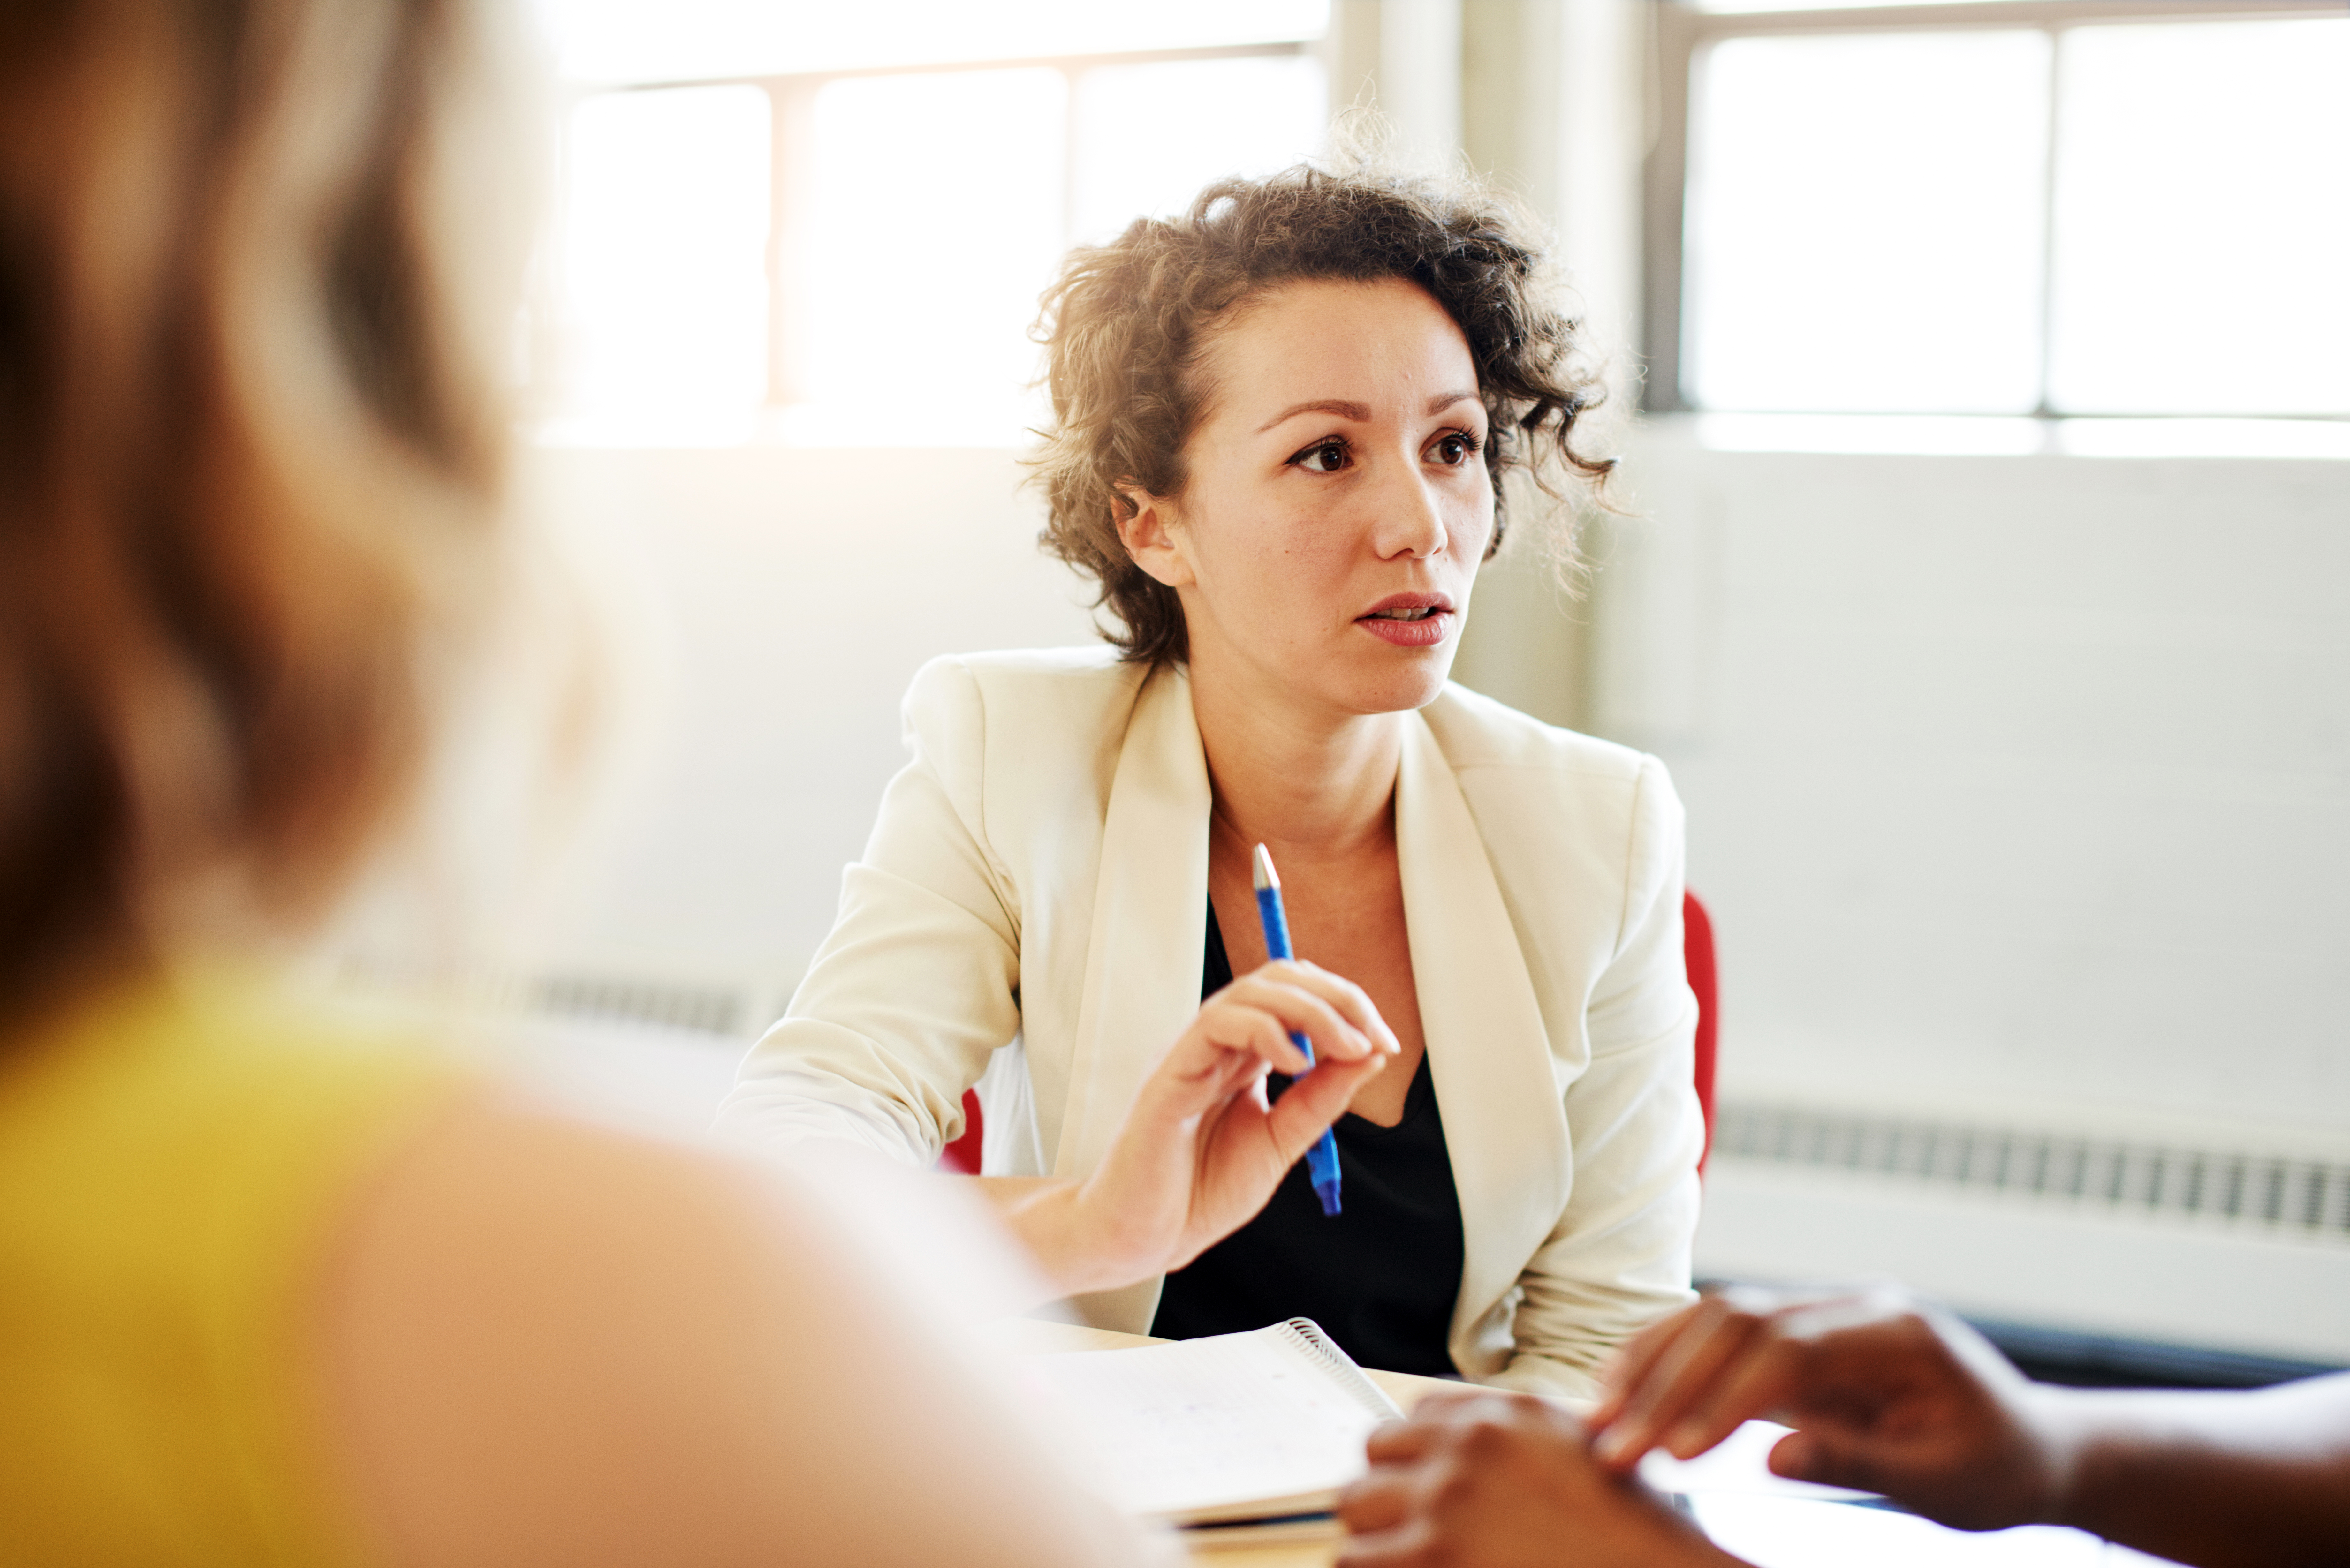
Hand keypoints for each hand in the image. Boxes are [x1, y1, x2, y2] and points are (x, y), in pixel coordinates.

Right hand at [1021, 959, 1395, 1293]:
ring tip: (1346, 1048)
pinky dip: (1265, 1030)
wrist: (1145, 1238)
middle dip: (1338, 998)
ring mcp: (1192, 1053)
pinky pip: (1217, 1023)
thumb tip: (1369, 1055)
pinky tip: (1296, 1063)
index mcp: (1244, 1057)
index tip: (1384, 1043)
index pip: (1298, 997)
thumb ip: (1320, 1099)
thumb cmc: (1199, 1193)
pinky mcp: (1170, 1072)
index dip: (1346, 1007)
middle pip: (1281, 980)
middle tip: (1374, 1036)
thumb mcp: (1281, 1141)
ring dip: (1312, 1010)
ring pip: (1252, 991)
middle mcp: (1218, 1045)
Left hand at [1336, 1391, 1740, 1567]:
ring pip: (1355, 1502)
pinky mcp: (1430, 1556)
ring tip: (1401, 1555)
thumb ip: (1512, 1436)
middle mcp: (1470, 1446)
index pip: (1416, 1414)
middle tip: (1407, 1523)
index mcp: (1505, 1415)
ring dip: (1373, 1530)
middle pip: (1376, 1449)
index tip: (1421, 1482)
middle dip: (1388, 1487)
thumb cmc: (1626, 1532)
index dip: (1416, 1454)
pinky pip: (1357, 1558)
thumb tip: (1447, 1441)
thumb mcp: (1575, 1451)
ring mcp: (1446, 1501)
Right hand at [1588, 1286, 2062, 1532]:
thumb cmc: (1995, 1469)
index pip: (1785, 1349)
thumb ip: (1859, 1461)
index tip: (1674, 1453)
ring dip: (1653, 1363)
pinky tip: (1624, 1390)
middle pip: (1736, 1320)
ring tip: (1599, 1416)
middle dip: (1667, 1382)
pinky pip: (1721, 1334)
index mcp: (1894, 1331)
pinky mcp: (1799, 1335)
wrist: (2031, 1445)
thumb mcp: (1944, 1483)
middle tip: (1614, 1445)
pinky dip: (1668, 1357)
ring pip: (1716, 1315)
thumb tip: (1771, 1458)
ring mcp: (1821, 1313)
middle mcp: (1850, 1305)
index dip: (1721, 1398)